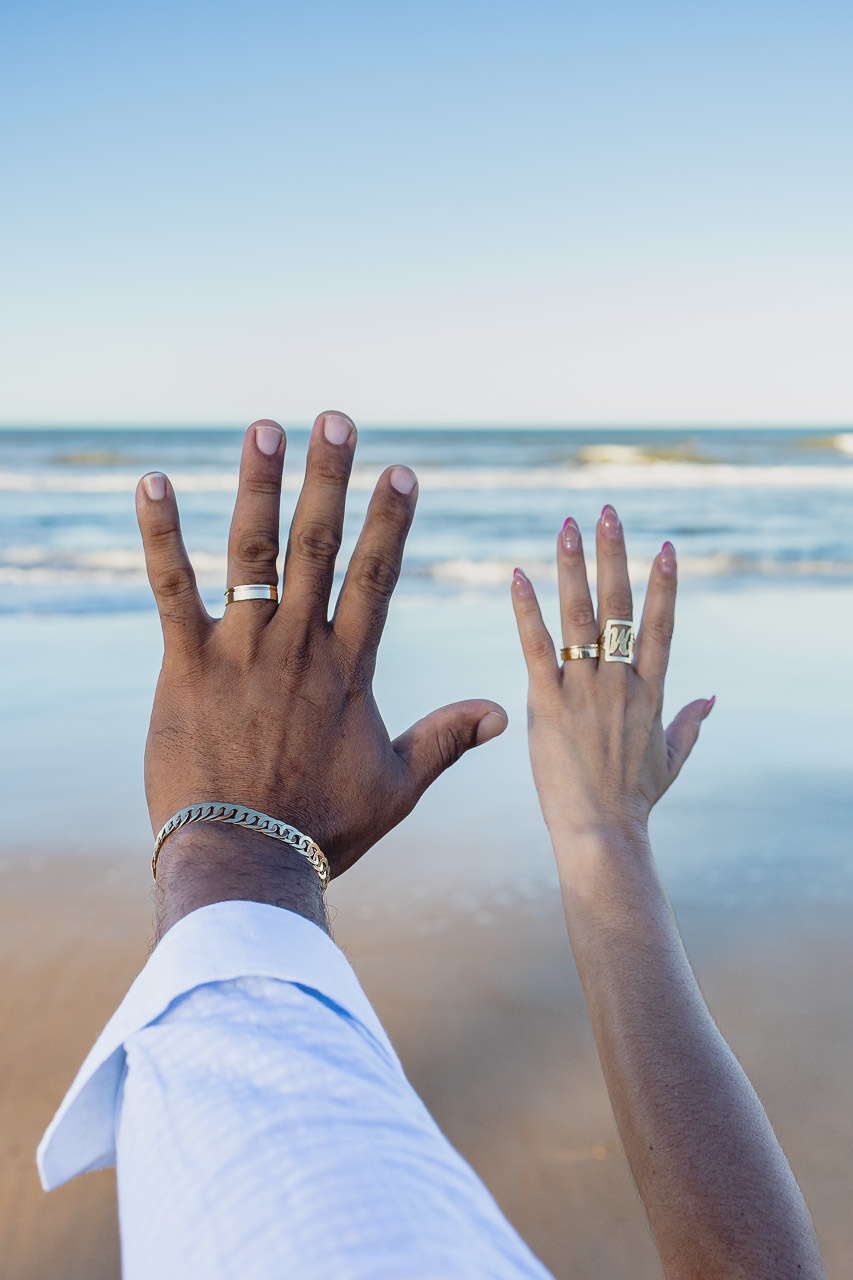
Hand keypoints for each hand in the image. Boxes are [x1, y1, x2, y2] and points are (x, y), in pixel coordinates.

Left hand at [136, 413, 506, 880]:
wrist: (248, 862)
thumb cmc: (324, 829)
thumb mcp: (398, 786)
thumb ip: (447, 739)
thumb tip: (504, 713)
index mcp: (349, 668)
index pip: (377, 576)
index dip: (391, 520)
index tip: (402, 471)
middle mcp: (299, 644)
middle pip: (318, 544)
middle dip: (329, 477)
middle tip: (335, 420)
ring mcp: (241, 649)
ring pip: (253, 551)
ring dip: (259, 485)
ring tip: (265, 428)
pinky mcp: (185, 664)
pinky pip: (172, 587)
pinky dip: (161, 534)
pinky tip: (154, 483)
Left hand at [511, 505, 712, 845]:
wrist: (603, 833)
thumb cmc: (635, 801)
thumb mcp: (671, 760)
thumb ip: (691, 722)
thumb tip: (712, 695)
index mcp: (650, 692)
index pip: (660, 625)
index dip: (664, 584)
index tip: (666, 547)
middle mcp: (619, 682)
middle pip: (619, 606)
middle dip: (614, 556)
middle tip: (608, 513)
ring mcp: (584, 689)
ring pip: (578, 615)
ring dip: (572, 567)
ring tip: (567, 526)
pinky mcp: (548, 703)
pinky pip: (536, 646)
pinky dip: (526, 609)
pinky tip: (517, 576)